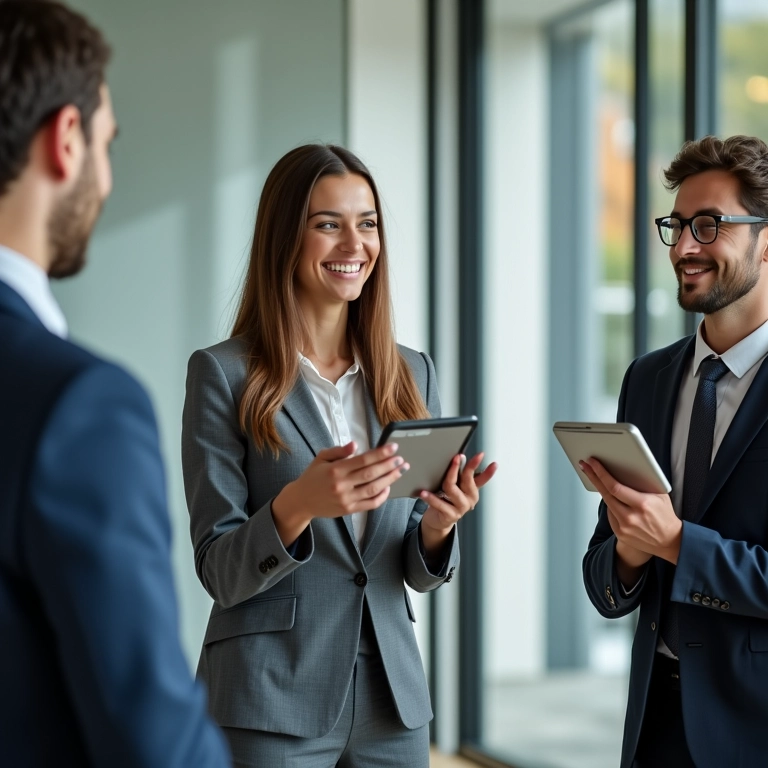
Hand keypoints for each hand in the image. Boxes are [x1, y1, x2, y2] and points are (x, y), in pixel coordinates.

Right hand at [272, 441, 408, 546]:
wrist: (301, 501)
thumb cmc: (313, 476)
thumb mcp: (321, 458)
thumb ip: (339, 451)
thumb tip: (356, 444)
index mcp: (336, 469)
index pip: (363, 459)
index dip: (380, 453)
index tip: (393, 447)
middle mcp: (342, 485)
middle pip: (371, 474)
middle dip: (389, 465)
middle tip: (401, 459)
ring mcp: (346, 499)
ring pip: (373, 489)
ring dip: (390, 479)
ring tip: (400, 471)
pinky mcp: (349, 510)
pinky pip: (370, 504)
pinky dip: (382, 496)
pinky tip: (388, 487)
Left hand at [419, 452, 497, 555]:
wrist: (438, 520)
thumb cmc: (446, 500)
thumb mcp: (455, 487)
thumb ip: (459, 476)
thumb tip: (459, 458)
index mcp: (472, 491)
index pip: (481, 478)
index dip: (485, 468)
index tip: (483, 456)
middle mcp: (469, 499)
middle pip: (467, 480)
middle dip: (464, 467)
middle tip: (458, 457)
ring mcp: (461, 508)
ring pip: (452, 490)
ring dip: (447, 479)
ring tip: (439, 471)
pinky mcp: (451, 515)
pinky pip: (440, 504)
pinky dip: (431, 498)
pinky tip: (424, 493)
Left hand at [580, 458, 680, 564]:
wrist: (669, 541)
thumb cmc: (664, 515)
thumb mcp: (660, 495)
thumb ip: (643, 483)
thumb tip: (624, 468)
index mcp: (642, 504)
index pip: (615, 487)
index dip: (601, 473)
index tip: (593, 463)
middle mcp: (631, 517)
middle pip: (605, 493)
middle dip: (593, 477)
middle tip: (585, 465)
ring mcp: (624, 527)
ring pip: (607, 503)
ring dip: (601, 489)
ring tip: (596, 477)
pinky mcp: (620, 533)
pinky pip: (610, 514)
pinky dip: (611, 505)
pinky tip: (615, 500)